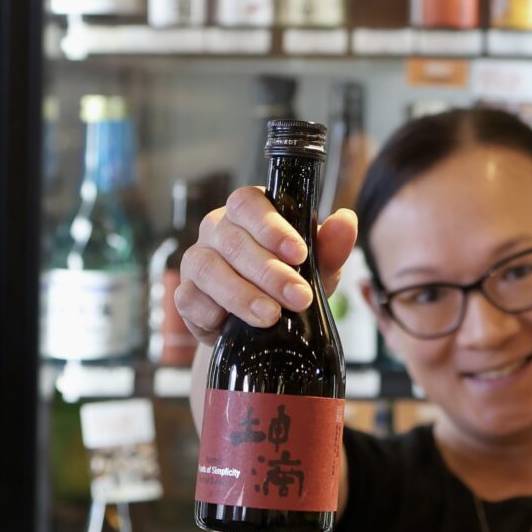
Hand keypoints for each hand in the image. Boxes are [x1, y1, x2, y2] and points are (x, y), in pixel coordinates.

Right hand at [175, 186, 358, 345]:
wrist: (263, 327)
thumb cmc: (290, 282)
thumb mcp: (318, 266)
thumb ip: (331, 245)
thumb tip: (346, 220)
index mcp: (248, 213)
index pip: (248, 204)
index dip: (271, 227)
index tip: (299, 254)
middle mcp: (218, 230)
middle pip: (233, 241)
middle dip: (269, 272)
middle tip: (299, 297)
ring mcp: (197, 260)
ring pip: (208, 269)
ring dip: (242, 295)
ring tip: (271, 315)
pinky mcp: (185, 293)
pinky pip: (189, 299)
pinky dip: (213, 313)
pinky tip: (231, 324)